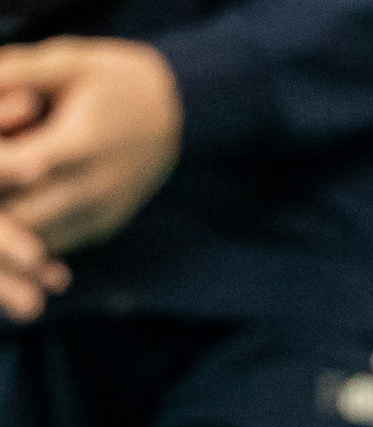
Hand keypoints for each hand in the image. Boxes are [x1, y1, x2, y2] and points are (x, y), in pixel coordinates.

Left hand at [0, 40, 180, 320]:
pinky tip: (9, 223)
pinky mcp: (102, 227)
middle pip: (18, 216)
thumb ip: (18, 70)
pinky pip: (53, 243)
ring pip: (33, 240)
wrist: (181, 116)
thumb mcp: (70, 62)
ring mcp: (100, 214)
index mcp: (80, 146)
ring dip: (7, 229)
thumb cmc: (116, 81)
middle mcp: (93, 190)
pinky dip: (26, 238)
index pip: (11, 166)